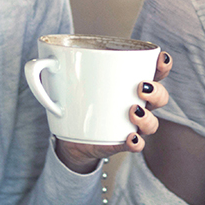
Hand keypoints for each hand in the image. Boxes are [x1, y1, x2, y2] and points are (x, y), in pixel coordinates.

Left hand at [52, 50, 172, 173]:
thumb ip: (57, 68)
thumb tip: (40, 60)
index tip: (160, 59)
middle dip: (157, 91)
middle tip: (140, 87)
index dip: (163, 65)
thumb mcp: (69, 79)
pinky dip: (136, 142)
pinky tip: (129, 137)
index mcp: (132, 82)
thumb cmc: (76, 98)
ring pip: (153, 122)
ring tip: (133, 110)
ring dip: (148, 117)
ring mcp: (132, 125)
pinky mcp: (122, 143)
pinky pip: (137, 145)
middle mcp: (138, 103)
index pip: (156, 71)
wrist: (70, 134)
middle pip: (161, 97)